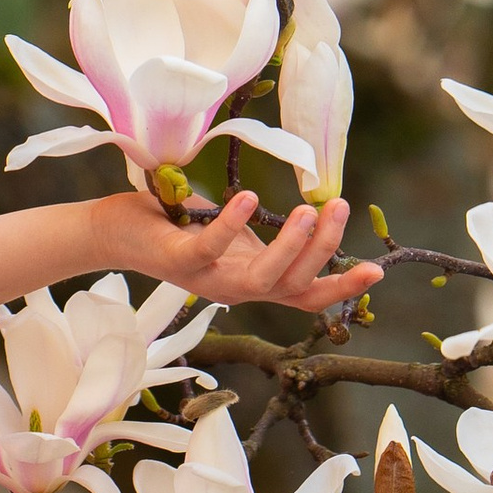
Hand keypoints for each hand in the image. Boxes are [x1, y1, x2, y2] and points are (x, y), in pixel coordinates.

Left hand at [97, 183, 381, 315]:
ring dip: (290, 247)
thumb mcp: (229, 232)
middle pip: (294, 287)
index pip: (306, 295)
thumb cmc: (177, 227)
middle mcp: (235, 289)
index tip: (378, 272)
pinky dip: (232, 227)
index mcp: (251, 281)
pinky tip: (250, 198)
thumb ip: (260, 232)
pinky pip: (211, 250)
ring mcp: (208, 280)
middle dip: (324, 252)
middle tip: (340, 208)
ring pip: (262, 278)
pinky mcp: (179, 263)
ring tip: (311, 211)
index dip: (341, 287)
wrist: (114, 232)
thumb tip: (306, 204)